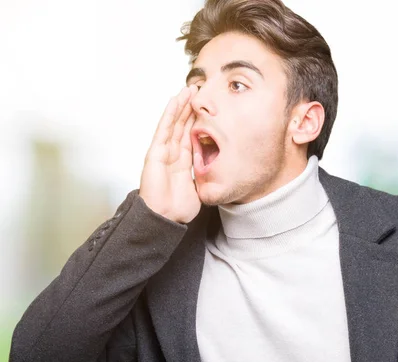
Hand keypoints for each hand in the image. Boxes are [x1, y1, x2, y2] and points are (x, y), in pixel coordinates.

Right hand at [139, 86, 199, 222]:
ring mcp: (163, 151)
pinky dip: (170, 113)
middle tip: (199, 89)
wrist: (165, 217)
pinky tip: (176, 100)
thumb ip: (207, 175)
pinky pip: (164, 129)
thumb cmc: (179, 206)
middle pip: (182, 124)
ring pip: (173, 122)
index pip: (191, 134)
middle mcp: (172, 152)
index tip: (207, 105)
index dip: (198, 119)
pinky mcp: (155, 152)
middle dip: (190, 106)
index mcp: (183, 160)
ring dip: (180, 104)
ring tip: (189, 88)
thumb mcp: (200, 186)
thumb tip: (223, 171)